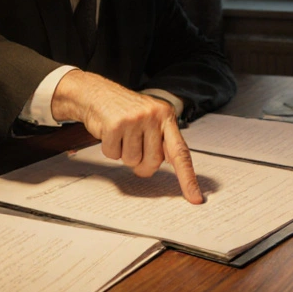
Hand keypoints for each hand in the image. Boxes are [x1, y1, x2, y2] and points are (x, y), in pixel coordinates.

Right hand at [52, 70, 202, 203]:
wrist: (97, 93)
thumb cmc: (125, 111)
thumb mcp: (150, 120)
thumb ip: (160, 142)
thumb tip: (159, 167)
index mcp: (166, 116)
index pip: (181, 152)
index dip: (188, 177)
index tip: (195, 198)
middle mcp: (154, 116)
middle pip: (153, 162)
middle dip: (142, 164)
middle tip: (134, 150)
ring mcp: (135, 119)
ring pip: (132, 160)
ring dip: (124, 154)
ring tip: (121, 136)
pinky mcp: (116, 124)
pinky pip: (114, 155)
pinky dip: (110, 149)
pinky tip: (110, 134)